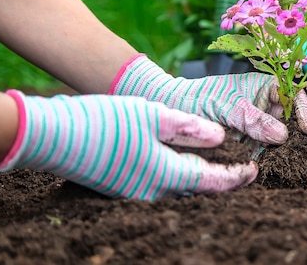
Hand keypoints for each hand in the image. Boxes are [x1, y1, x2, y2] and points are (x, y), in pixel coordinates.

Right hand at [0, 91, 257, 199]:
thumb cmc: (104, 122)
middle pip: (197, 190)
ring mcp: (133, 192)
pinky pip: (159, 186)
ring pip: (178, 189)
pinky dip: (177, 177)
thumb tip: (218, 137)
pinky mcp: (121, 186)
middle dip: (221, 181)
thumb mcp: (152, 115)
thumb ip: (189, 128)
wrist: (52, 136)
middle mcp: (151, 191)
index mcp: (164, 174)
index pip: (211, 182)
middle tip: (243, 169)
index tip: (255, 170)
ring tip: (217, 164)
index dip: (236, 177)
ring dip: (200, 179)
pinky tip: (179, 162)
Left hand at [110, 55, 306, 159]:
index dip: (304, 111)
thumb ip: (251, 118)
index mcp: (264, 86)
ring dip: (303, 150)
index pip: (291, 96)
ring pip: (288, 138)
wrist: (172, 113)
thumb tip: (281, 135)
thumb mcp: (224, 105)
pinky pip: (271, 153)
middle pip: (295, 119)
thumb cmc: (196, 99)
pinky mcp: (253, 145)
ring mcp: (261, 126)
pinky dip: (283, 162)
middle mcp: (266, 106)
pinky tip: (296, 171)